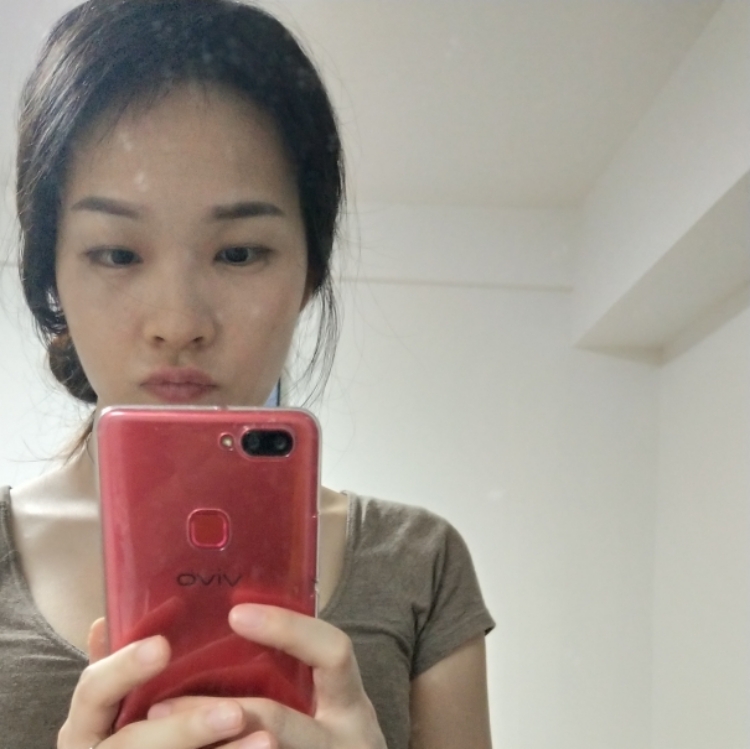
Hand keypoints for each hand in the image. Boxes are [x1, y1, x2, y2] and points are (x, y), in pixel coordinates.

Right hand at [57, 621, 248, 747]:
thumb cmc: (128, 739)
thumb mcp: (112, 706)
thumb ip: (115, 672)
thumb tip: (105, 621)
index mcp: (83, 726)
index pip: (93, 690)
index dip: (124, 669)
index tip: (163, 646)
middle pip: (133, 745)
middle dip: (185, 730)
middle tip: (235, 712)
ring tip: (267, 740)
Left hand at [147, 604, 386, 748]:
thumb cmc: (322, 742)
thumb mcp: (325, 708)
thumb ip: (292, 673)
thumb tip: (219, 620)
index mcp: (351, 705)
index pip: (333, 651)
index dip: (288, 630)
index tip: (237, 614)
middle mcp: (346, 742)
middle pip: (278, 722)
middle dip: (214, 712)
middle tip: (160, 704)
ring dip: (203, 745)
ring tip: (157, 729)